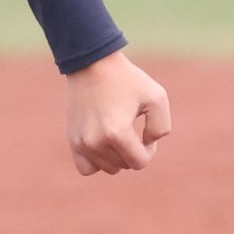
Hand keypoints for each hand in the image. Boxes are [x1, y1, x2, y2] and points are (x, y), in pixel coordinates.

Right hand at [65, 52, 171, 175]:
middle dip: (134, 150)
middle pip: (124, 166)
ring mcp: (81, 143)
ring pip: (108, 168)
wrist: (92, 64)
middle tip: (132, 126)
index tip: (145, 130)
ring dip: (118, 155)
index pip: (140, 162)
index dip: (150, 149)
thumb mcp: (157, 97)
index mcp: (117, 133)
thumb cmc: (127, 79)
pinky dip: (98, 161)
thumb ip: (161, 128)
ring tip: (118, 131)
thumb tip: (146, 144)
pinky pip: (86, 169)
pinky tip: (103, 143)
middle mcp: (96, 142)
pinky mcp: (73, 140)